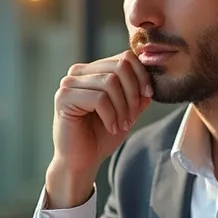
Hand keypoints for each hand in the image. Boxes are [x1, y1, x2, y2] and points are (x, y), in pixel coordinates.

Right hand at [46, 52, 153, 208]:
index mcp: (93, 70)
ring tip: (122, 125)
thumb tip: (154, 76)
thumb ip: (138, 92)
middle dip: (134, 92)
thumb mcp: (127, 111)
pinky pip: (99, 98)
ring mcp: (69, 83)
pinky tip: (111, 128)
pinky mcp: (63, 97)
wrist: (81, 161)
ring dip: (123, 107)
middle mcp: (79, 72)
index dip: (142, 75)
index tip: (148, 97)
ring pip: (111, 82)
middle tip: (133, 117)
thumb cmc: (101, 136)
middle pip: (120, 66)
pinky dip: (111, 115)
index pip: (125, 57)